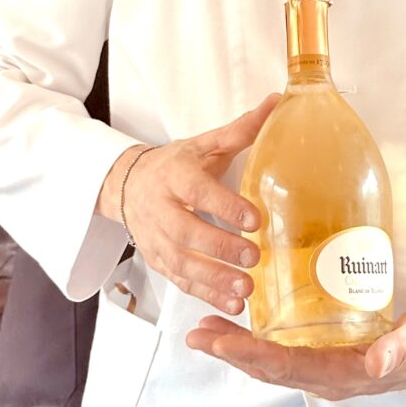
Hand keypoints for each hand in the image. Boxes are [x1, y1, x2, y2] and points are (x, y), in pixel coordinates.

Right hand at [98, 95, 279, 314]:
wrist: (127, 184)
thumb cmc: (174, 165)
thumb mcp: (203, 145)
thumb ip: (240, 130)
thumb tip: (278, 102)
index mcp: (174, 175)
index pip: (197, 190)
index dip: (224, 205)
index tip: (255, 218)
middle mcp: (160, 208)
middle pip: (186, 231)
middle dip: (219, 248)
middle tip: (253, 256)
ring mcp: (155, 238)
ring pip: (181, 262)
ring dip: (214, 279)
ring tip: (246, 288)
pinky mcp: (157, 260)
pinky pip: (180, 281)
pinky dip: (206, 295)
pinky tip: (232, 304)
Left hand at [185, 301, 405, 400]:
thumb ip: (402, 349)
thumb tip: (375, 363)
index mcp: (348, 375)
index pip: (287, 367)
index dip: (247, 355)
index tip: (216, 341)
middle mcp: (333, 378)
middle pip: (271, 368)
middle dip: (231, 352)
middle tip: (196, 333)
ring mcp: (331, 370)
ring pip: (275, 363)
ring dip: (239, 349)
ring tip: (208, 330)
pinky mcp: (334, 358)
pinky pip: (289, 353)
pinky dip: (261, 342)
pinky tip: (247, 325)